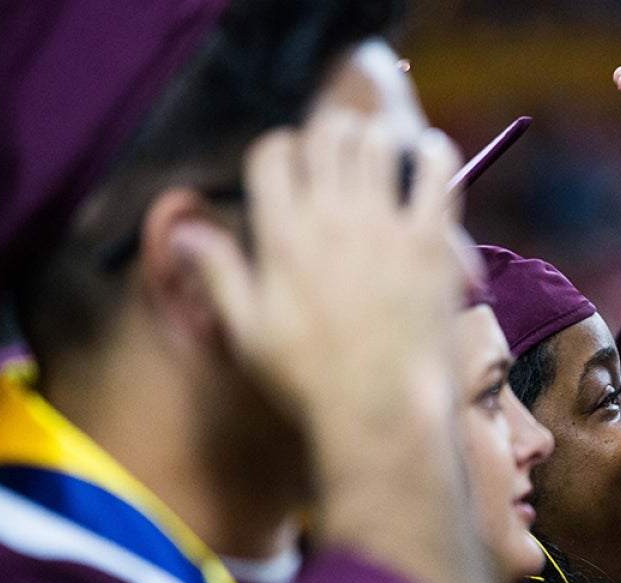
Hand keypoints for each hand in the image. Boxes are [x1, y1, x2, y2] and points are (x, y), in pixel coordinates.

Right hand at [175, 111, 467, 424]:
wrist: (380, 411)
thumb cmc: (310, 380)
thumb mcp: (247, 333)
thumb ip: (218, 273)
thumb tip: (183, 232)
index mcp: (282, 237)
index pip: (273, 153)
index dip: (281, 149)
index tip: (293, 164)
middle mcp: (330, 220)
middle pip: (327, 134)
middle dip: (331, 134)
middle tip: (340, 152)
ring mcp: (384, 227)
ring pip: (377, 141)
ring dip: (377, 139)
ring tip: (380, 154)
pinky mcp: (430, 241)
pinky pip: (437, 171)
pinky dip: (435, 153)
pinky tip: (431, 156)